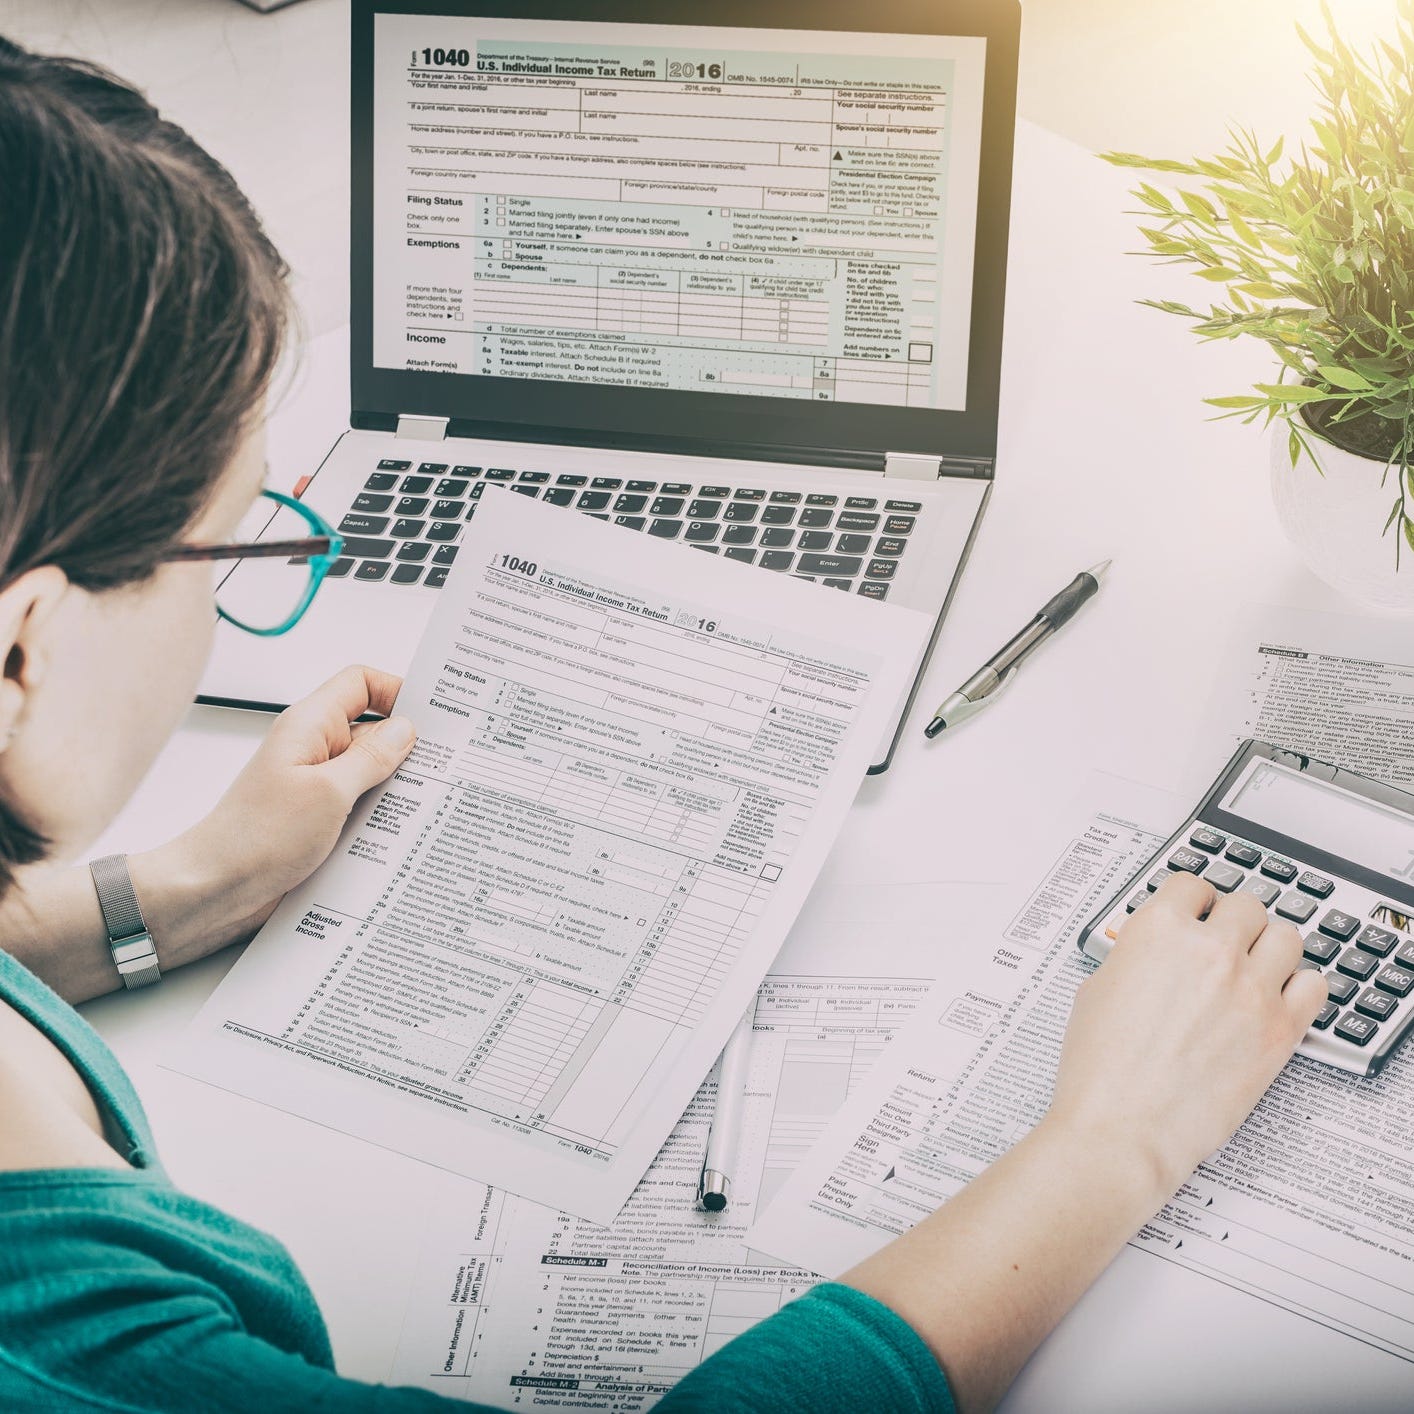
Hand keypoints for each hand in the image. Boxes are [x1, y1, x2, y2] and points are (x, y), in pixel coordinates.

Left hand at [137, 666, 416, 957]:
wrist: (214, 890)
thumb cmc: (254, 839)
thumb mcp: (328, 792)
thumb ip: (371, 757)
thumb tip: (405, 731)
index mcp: (309, 726)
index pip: (361, 683)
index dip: (397, 691)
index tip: (431, 716)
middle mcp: (312, 749)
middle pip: (372, 727)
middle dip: (406, 745)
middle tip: (441, 764)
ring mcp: (315, 785)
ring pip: (371, 771)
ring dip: (395, 786)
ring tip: (420, 803)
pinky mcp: (318, 818)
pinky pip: (360, 803)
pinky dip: (381, 814)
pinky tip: (396, 831)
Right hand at [1048, 872, 1326, 1193]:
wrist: (1123, 1126)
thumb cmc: (1101, 1068)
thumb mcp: (1097, 990)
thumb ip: (1135, 958)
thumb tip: (1152, 956)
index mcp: (1158, 931)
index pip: (1191, 883)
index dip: (1192, 899)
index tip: (1195, 910)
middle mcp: (1210, 950)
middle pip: (1246, 905)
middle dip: (1233, 921)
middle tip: (1225, 941)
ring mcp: (1250, 988)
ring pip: (1286, 936)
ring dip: (1269, 947)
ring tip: (1255, 966)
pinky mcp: (1279, 1028)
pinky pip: (1314, 985)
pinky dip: (1300, 986)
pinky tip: (1278, 998)